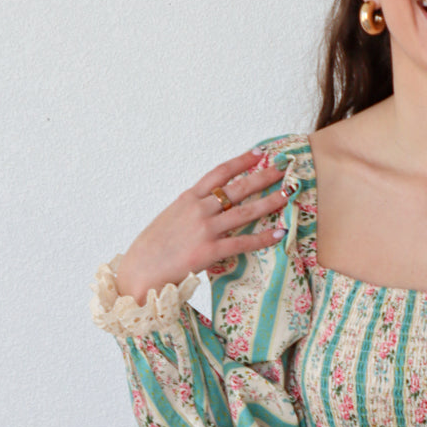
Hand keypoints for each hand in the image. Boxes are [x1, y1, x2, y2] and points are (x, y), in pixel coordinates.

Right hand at [114, 150, 289, 302]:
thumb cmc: (152, 248)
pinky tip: (278, 233)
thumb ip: (190, 208)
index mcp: (188, 198)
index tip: (259, 153)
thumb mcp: (169, 217)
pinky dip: (263, 238)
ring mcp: (204, 229)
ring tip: (287, 195)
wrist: (139, 272)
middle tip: (283, 169)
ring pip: (244, 211)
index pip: (219, 173)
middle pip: (237, 188)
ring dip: (269, 202)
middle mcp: (198, 209)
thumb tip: (208, 204)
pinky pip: (242, 242)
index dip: (241, 161)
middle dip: (263, 177)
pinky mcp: (208, 251)